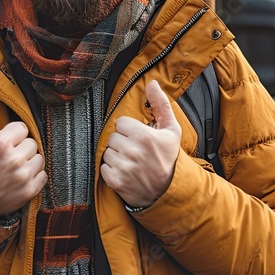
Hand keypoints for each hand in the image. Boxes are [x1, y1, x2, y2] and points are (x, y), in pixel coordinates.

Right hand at [0, 92, 46, 217]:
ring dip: (30, 161)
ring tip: (16, 167)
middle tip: (10, 156)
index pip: (22, 128)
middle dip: (22, 148)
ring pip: (40, 158)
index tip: (6, 143)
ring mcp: (23, 176)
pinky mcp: (29, 191)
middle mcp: (14, 160)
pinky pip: (43, 175)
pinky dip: (35, 176)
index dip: (14, 135)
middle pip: (32, 143)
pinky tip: (21, 177)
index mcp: (1, 144)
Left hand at [101, 80, 181, 207]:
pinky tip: (125, 172)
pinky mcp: (116, 181)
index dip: (129, 130)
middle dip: (122, 142)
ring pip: (107, 152)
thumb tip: (151, 83)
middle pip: (112, 137)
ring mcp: (123, 167)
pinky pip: (103, 168)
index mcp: (145, 137)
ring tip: (131, 162)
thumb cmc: (169, 159)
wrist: (169, 191)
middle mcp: (133, 151)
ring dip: (116, 156)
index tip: (138, 138)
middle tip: (135, 151)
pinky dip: (112, 170)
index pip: (120, 123)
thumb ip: (161, 104)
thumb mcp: (171, 130)